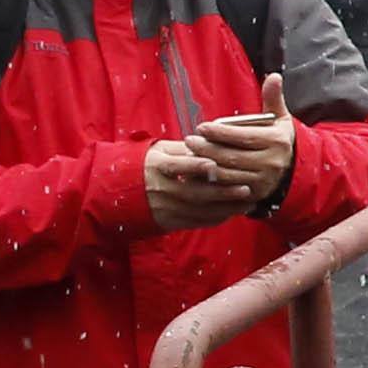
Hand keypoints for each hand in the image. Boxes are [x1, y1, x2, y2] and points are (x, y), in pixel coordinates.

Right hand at [143, 138, 261, 228]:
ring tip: (247, 202)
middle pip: (193, 192)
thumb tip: (211, 144)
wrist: (119, 191)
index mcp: (156, 166)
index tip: (214, 164)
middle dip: (222, 192)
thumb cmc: (147, 165)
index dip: (194, 165)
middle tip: (246, 189)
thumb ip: (185, 149)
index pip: (176, 166)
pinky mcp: (167, 221)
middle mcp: (159, 188)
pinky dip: (215, 218)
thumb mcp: (160, 151)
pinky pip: (194, 222)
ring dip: (225, 208)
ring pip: (197, 210)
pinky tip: (233, 212)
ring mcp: (163, 207)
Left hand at [187, 76, 297, 211]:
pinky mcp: (255, 194)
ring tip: (190, 154)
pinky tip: (197, 172)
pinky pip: (228, 188)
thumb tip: (274, 76)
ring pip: (228, 174)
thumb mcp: (280, 119)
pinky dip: (211, 181)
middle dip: (207, 148)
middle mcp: (272, 162)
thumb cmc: (280, 140)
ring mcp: (263, 181)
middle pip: (232, 156)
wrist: (295, 170)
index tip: (201, 127)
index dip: (220, 132)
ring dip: (205, 165)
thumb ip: (273, 98)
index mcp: (277, 142)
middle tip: (189, 140)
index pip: (243, 137)